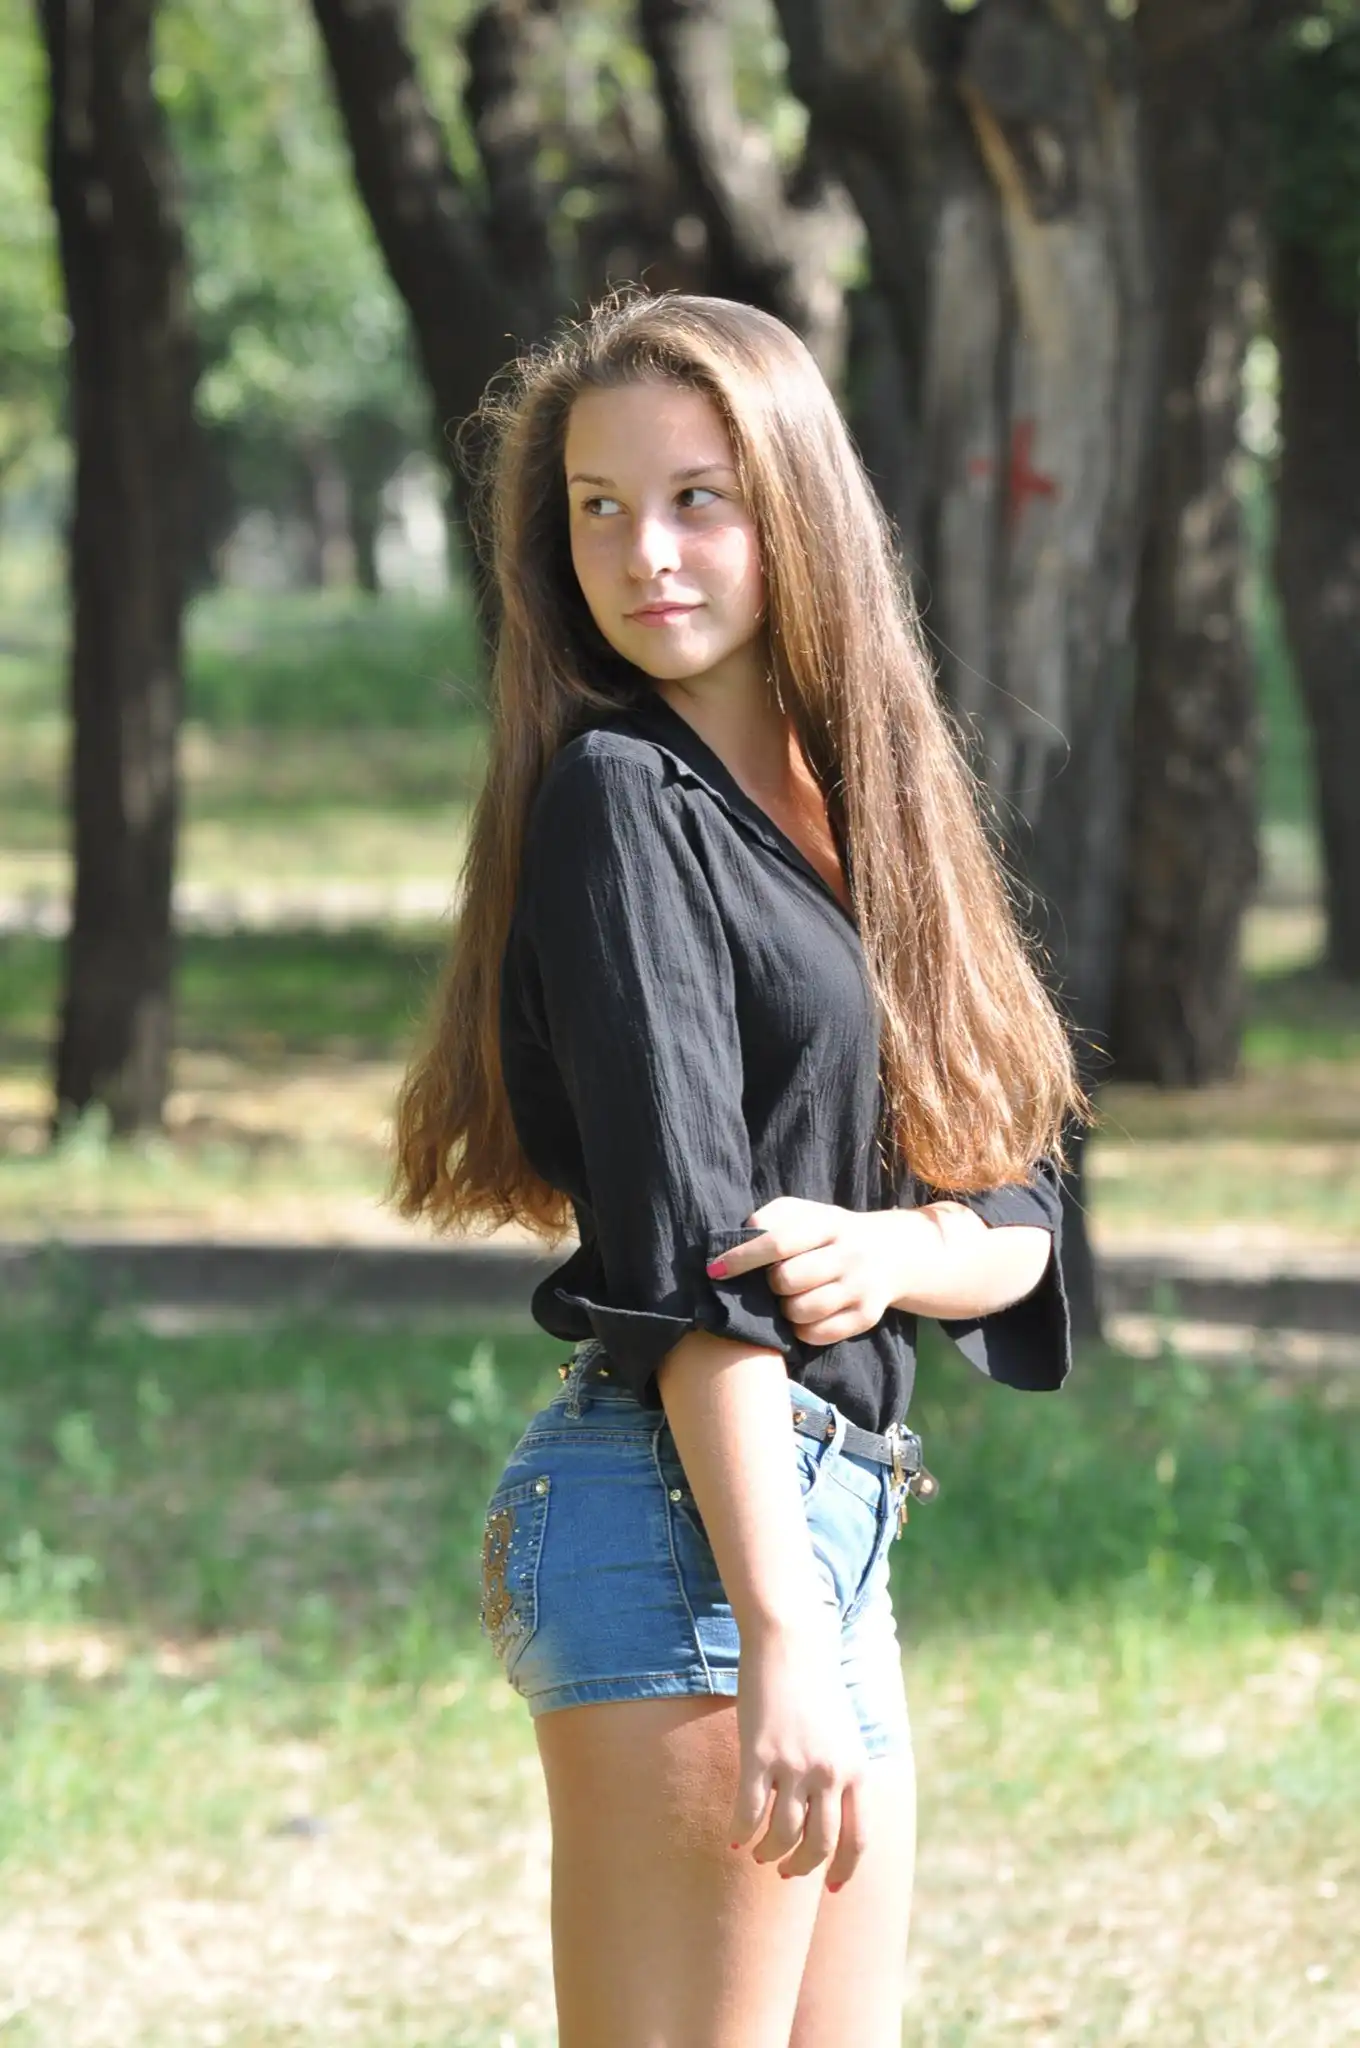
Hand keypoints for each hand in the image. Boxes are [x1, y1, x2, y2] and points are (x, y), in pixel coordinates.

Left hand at [708, 1196, 928, 1345]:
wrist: (890, 1253)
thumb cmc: (830, 1232)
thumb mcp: (805, 1212)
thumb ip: (771, 1218)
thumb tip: (735, 1241)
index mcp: (828, 1223)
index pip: (777, 1243)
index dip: (742, 1258)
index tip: (715, 1270)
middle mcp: (848, 1254)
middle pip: (787, 1281)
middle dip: (768, 1285)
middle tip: (771, 1282)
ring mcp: (860, 1288)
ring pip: (800, 1312)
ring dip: (783, 1309)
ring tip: (788, 1298)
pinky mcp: (866, 1317)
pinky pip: (816, 1334)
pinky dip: (799, 1329)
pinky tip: (802, 1316)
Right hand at [729, 1612, 867, 1885]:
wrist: (791, 1642)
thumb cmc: (817, 1685)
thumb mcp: (845, 1733)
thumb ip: (843, 1772)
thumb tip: (833, 1815)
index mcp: (857, 1769)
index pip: (858, 1839)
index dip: (843, 1870)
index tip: (830, 1887)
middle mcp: (830, 1772)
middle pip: (819, 1845)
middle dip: (800, 1867)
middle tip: (783, 1870)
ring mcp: (795, 1765)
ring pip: (783, 1835)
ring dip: (770, 1852)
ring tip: (758, 1852)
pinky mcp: (759, 1754)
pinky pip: (749, 1811)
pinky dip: (741, 1831)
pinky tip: (734, 1836)